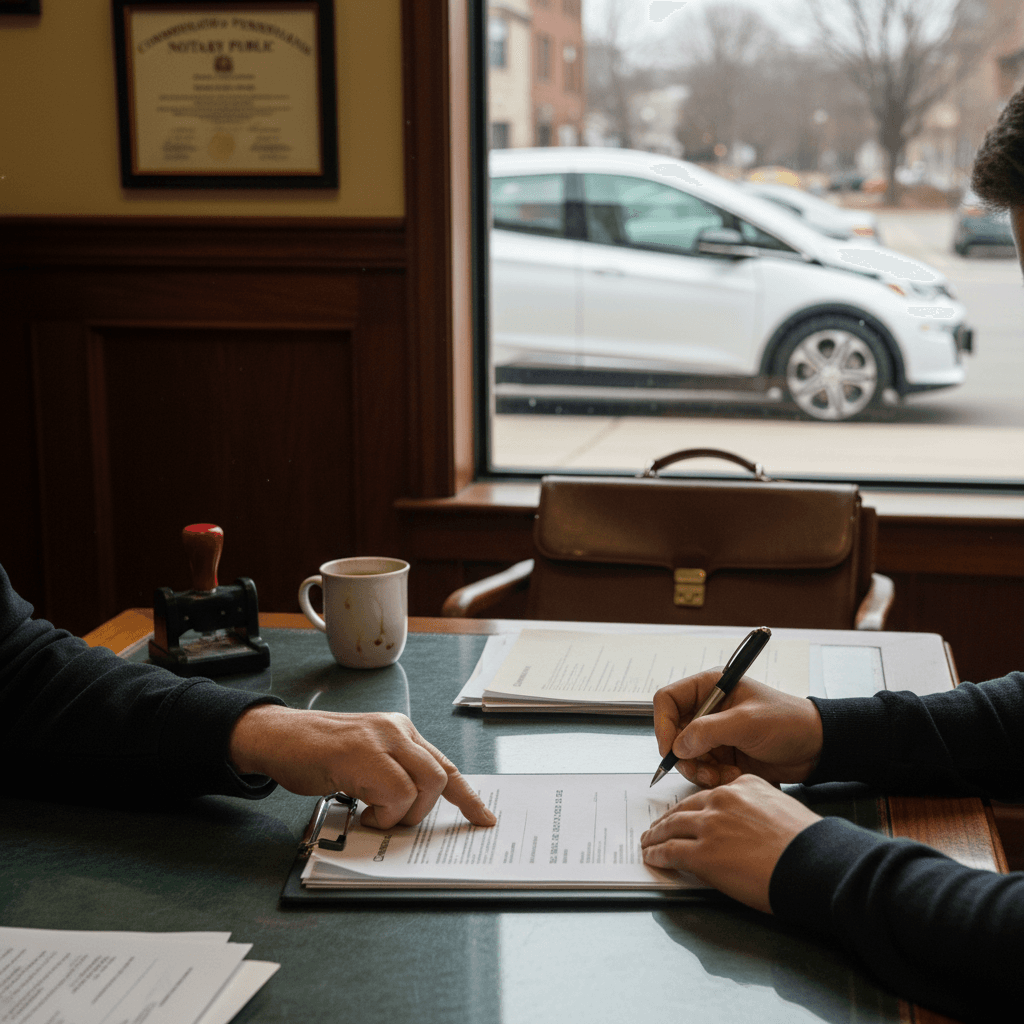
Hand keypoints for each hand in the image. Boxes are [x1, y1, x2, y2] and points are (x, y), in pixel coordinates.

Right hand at [228, 705, 496, 829]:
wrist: (276, 737)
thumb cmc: (316, 754)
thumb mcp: (365, 760)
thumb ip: (391, 775)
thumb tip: (414, 811)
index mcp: (401, 731)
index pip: (445, 765)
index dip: (467, 796)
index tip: (484, 818)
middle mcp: (397, 730)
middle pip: (440, 779)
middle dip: (420, 812)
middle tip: (388, 817)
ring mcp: (381, 738)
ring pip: (423, 787)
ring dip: (399, 813)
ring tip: (370, 812)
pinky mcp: (362, 752)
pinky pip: (395, 792)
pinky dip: (382, 812)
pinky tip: (359, 808)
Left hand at [641, 774, 820, 912]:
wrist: (814, 863)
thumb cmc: (808, 845)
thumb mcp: (780, 810)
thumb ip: (754, 811)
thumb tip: (741, 829)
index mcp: (743, 785)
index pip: (709, 795)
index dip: (693, 807)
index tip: (686, 814)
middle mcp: (723, 799)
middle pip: (685, 808)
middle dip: (668, 819)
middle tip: (657, 827)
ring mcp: (711, 825)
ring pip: (672, 826)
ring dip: (656, 835)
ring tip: (648, 842)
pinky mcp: (703, 852)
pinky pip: (671, 850)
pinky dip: (658, 853)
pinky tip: (652, 857)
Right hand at [653, 669, 822, 787]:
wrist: (816, 748)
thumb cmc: (788, 722)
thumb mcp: (748, 722)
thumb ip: (709, 731)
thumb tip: (678, 746)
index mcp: (710, 687)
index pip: (668, 700)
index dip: (663, 724)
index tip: (670, 750)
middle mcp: (707, 709)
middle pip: (673, 732)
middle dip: (685, 755)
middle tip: (702, 771)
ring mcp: (714, 733)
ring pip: (686, 755)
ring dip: (701, 770)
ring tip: (725, 775)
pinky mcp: (722, 754)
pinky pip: (702, 769)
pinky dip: (713, 777)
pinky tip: (735, 776)